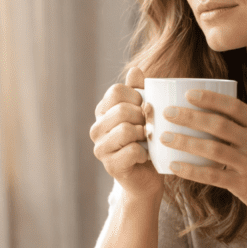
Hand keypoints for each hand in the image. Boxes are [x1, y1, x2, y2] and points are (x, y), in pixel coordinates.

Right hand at [90, 67, 163, 197]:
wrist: (148, 178)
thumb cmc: (149, 142)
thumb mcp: (146, 113)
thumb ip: (140, 91)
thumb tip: (135, 70)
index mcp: (103, 111)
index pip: (117, 91)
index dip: (137, 97)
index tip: (146, 109)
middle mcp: (96, 128)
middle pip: (121, 110)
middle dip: (143, 117)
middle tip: (150, 128)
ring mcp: (100, 148)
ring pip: (126, 130)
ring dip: (144, 135)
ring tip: (148, 141)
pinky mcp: (110, 166)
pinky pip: (132, 150)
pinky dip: (145, 153)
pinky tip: (145, 156)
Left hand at [159, 90, 246, 223]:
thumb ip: (243, 128)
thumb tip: (209, 113)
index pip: (233, 107)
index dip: (210, 99)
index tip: (188, 94)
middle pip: (218, 125)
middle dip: (190, 117)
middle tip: (167, 112)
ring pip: (212, 149)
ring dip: (185, 142)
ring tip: (164, 137)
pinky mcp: (243, 185)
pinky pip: (212, 175)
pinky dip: (191, 170)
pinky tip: (174, 165)